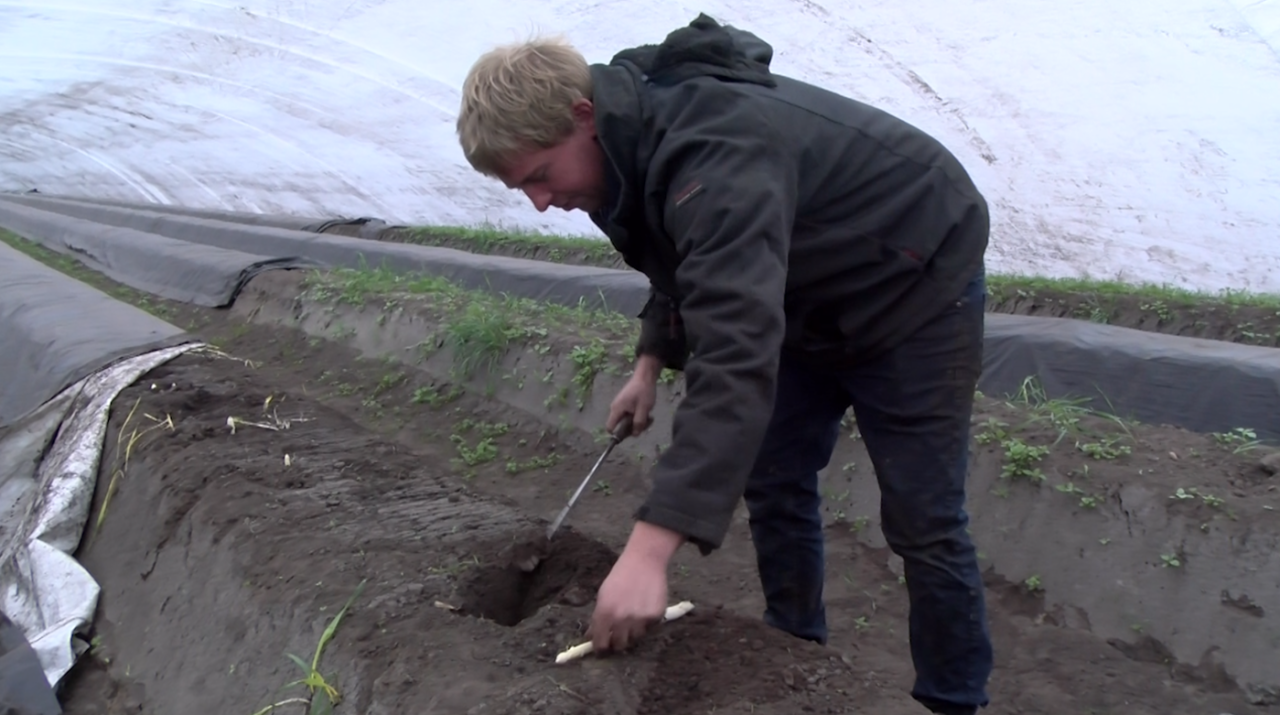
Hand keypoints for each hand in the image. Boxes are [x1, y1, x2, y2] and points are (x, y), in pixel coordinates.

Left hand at [587, 521, 683, 652]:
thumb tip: (592, 636)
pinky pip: (650, 627)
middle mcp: (621, 619)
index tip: (603, 648)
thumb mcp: (603, 595)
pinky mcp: (655, 616)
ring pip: (636, 637)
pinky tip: (645, 606)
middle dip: (618, 642)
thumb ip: (598, 617)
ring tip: (634, 615)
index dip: (601, 648)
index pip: (600, 643)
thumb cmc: (620, 576)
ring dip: (634, 631)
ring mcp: (640, 619)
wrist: (644, 561)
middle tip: (620, 634)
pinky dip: (647, 621)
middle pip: (620, 645)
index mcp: (604, 613)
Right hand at [607, 355, 661, 435]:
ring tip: (649, 416)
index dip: (618, 434)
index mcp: (617, 410)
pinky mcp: (625, 404)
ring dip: (638, 422)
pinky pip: (629, 416)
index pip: (610, 427)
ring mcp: (620, 406)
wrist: (645, 376)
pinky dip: (638, 416)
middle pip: (620, 426)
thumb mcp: (643, 409)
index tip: (631, 432)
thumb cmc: (644, 392)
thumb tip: (634, 435)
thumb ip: (638, 423)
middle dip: (633, 427)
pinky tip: (647, 412)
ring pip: (627, 421)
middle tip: (646, 422)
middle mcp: (615, 409)